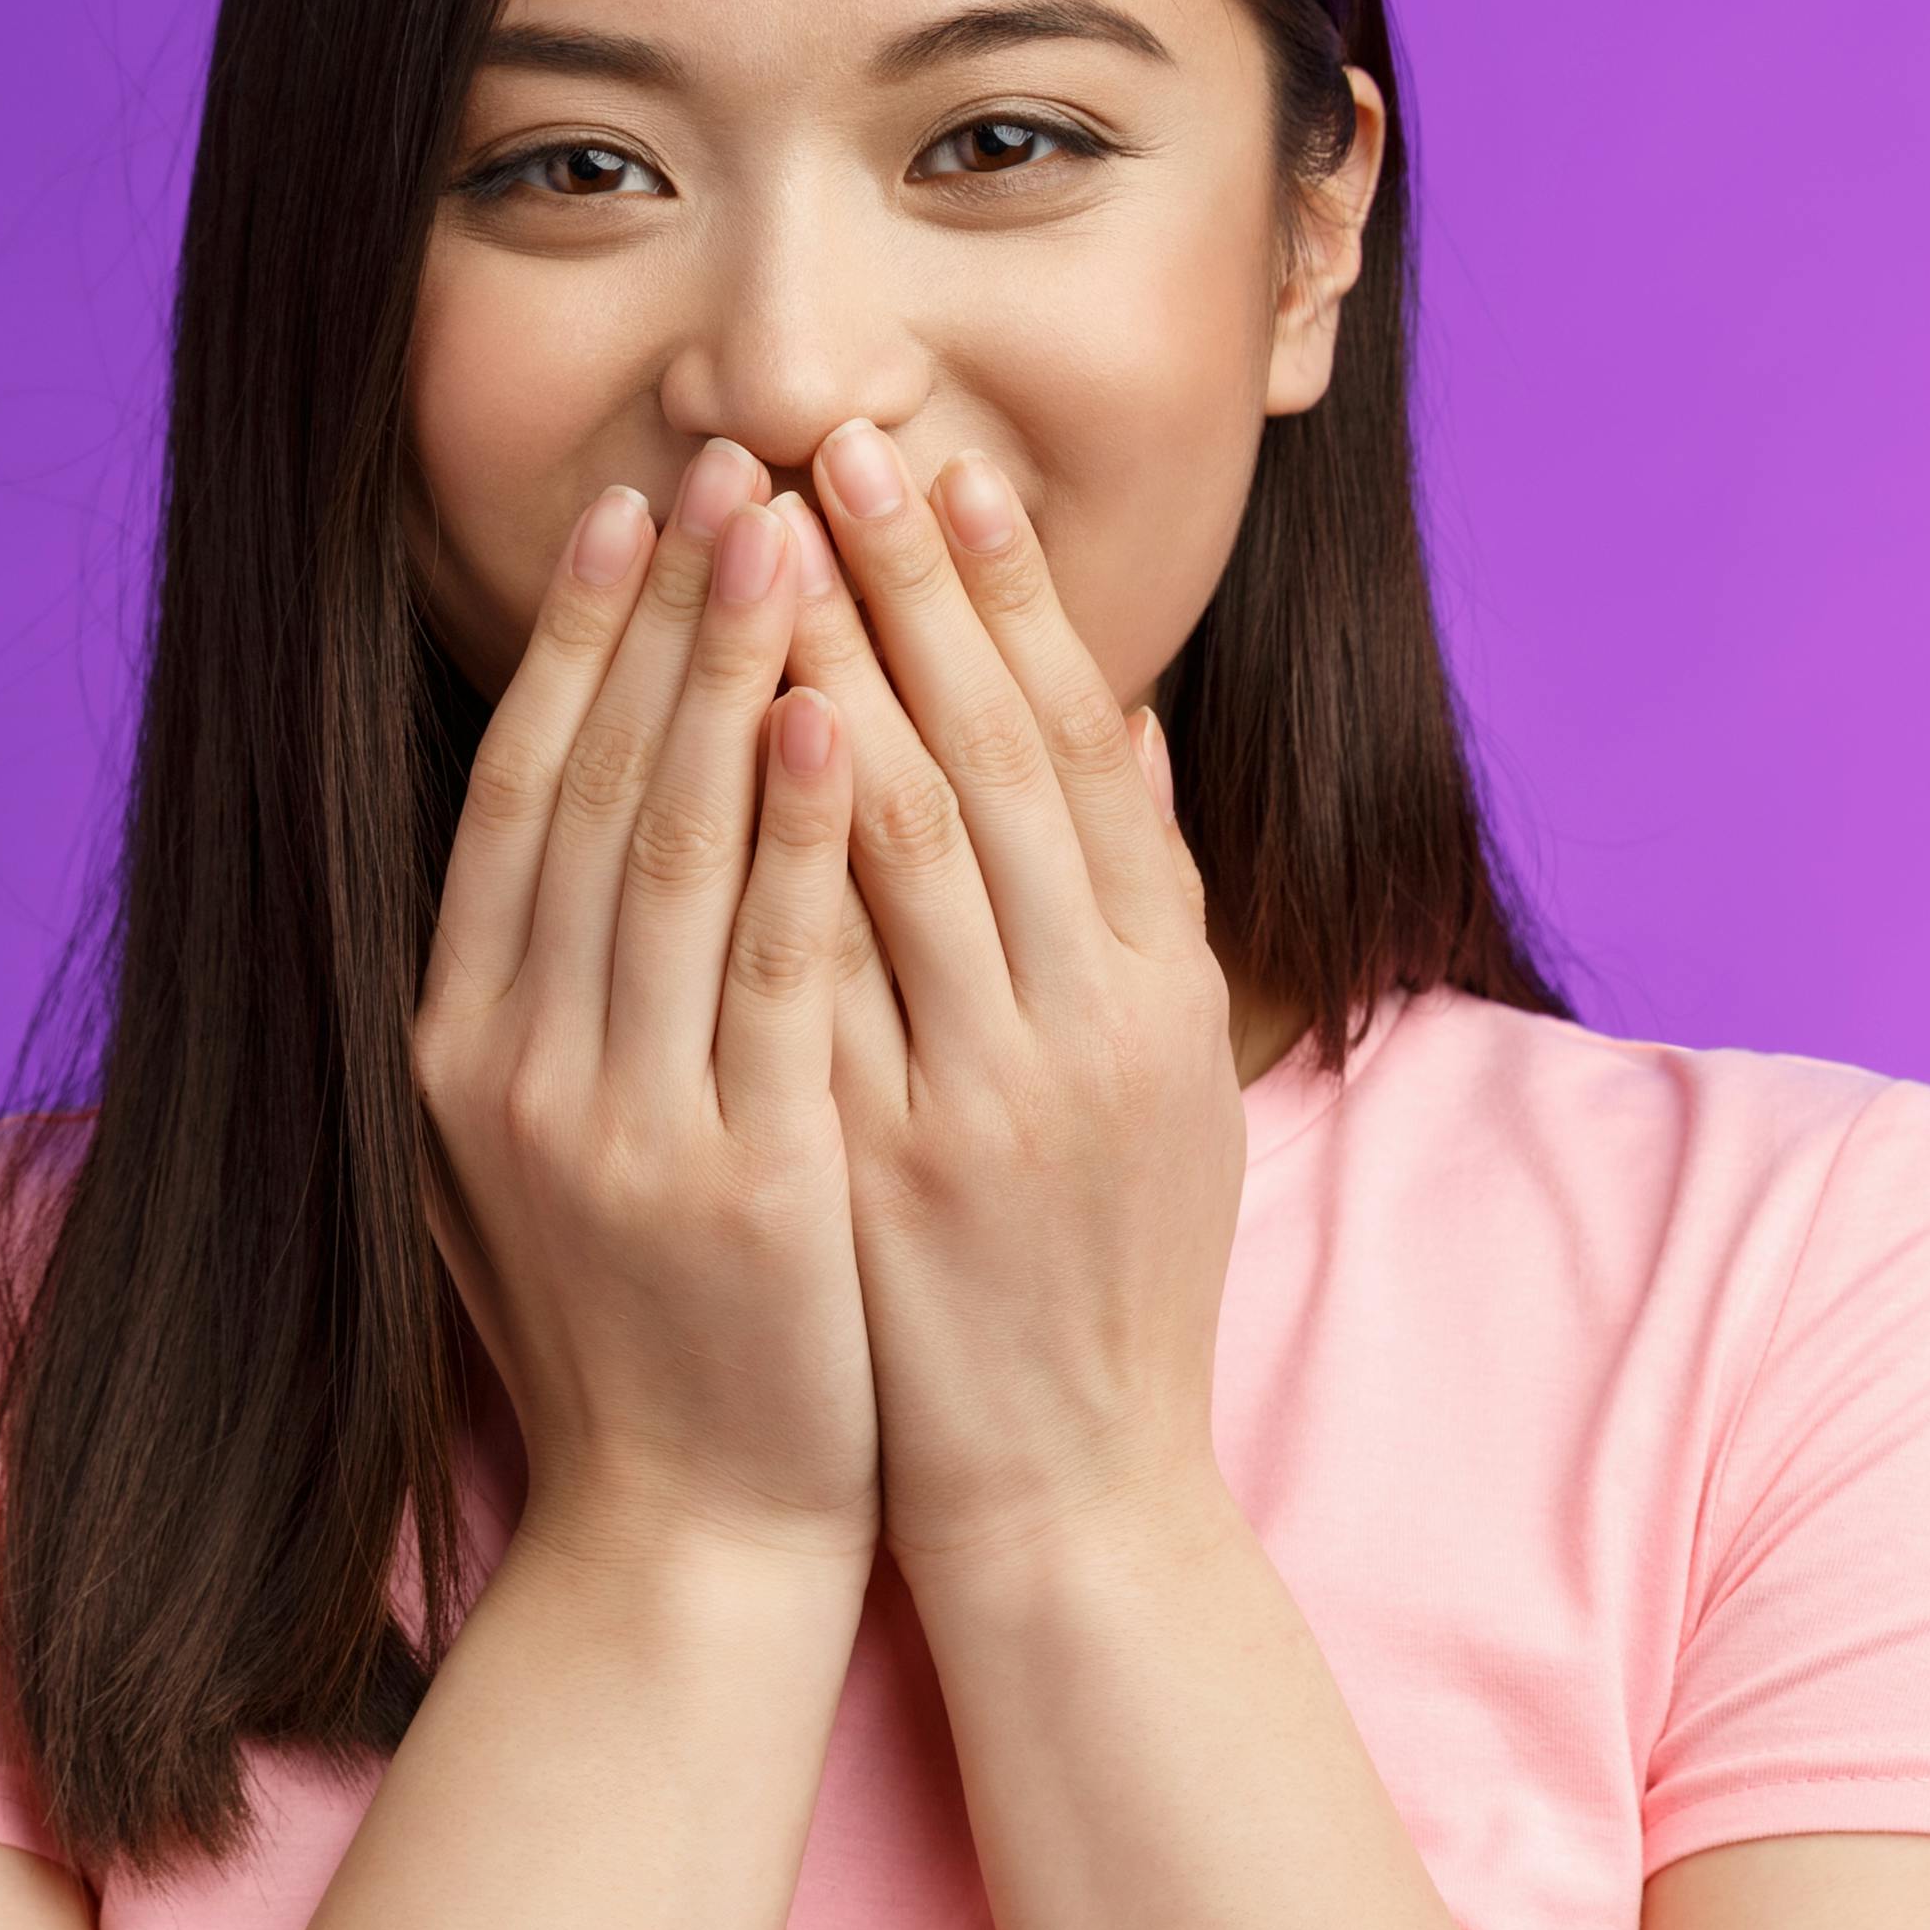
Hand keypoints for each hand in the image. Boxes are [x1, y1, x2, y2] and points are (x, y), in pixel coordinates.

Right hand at [411, 440, 890, 1572]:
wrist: (689, 1530)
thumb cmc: (645, 1327)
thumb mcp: (543, 1146)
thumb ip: (552, 987)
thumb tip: (580, 805)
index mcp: (455, 1049)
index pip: (514, 795)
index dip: (575, 644)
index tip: (638, 509)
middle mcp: (509, 1070)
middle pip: (587, 792)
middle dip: (662, 614)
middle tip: (730, 459)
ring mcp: (613, 1125)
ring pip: (673, 851)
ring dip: (732, 677)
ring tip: (791, 530)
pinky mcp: (731, 1179)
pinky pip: (773, 971)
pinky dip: (801, 838)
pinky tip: (840, 719)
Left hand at [770, 416, 1258, 1569]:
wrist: (1070, 1492)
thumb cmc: (1104, 1277)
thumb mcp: (1169, 1076)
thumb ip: (1144, 900)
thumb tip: (1125, 724)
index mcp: (1159, 984)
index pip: (1081, 747)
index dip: (1016, 601)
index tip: (946, 471)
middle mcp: (1091, 1018)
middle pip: (998, 754)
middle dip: (917, 586)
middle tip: (847, 438)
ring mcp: (990, 1090)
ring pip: (915, 831)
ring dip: (842, 660)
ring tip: (775, 531)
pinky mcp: (892, 1161)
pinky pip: (837, 965)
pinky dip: (801, 834)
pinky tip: (760, 722)